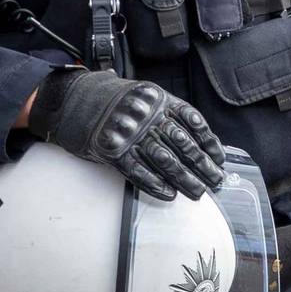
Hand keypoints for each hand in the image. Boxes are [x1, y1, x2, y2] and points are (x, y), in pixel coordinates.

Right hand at [28, 68, 225, 200]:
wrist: (70, 99)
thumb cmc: (111, 101)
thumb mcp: (143, 97)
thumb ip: (167, 114)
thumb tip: (197, 142)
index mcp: (157, 99)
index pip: (193, 123)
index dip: (210, 144)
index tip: (220, 159)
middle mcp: (145, 115)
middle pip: (183, 146)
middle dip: (203, 167)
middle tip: (216, 181)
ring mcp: (128, 134)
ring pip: (165, 162)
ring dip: (185, 180)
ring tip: (198, 192)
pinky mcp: (111, 151)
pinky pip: (138, 172)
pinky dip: (156, 185)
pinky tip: (170, 194)